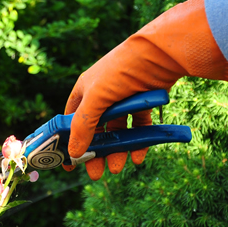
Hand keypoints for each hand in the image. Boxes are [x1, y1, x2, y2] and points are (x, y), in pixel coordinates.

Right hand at [63, 0, 227, 179]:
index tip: (67, 162)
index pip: (71, 120)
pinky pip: (139, 126)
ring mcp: (124, 99)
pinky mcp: (144, 102)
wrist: (160, 53)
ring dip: (117, 150)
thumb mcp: (95, 98)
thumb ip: (83, 126)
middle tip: (96, 173)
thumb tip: (73, 152)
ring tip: (119, 167)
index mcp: (85, 90)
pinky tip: (139, 156)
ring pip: (118, 130)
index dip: (68, 140)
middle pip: (96, 130)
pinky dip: (139, 141)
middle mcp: (103, 95)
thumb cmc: (121, 70)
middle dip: (96, 152)